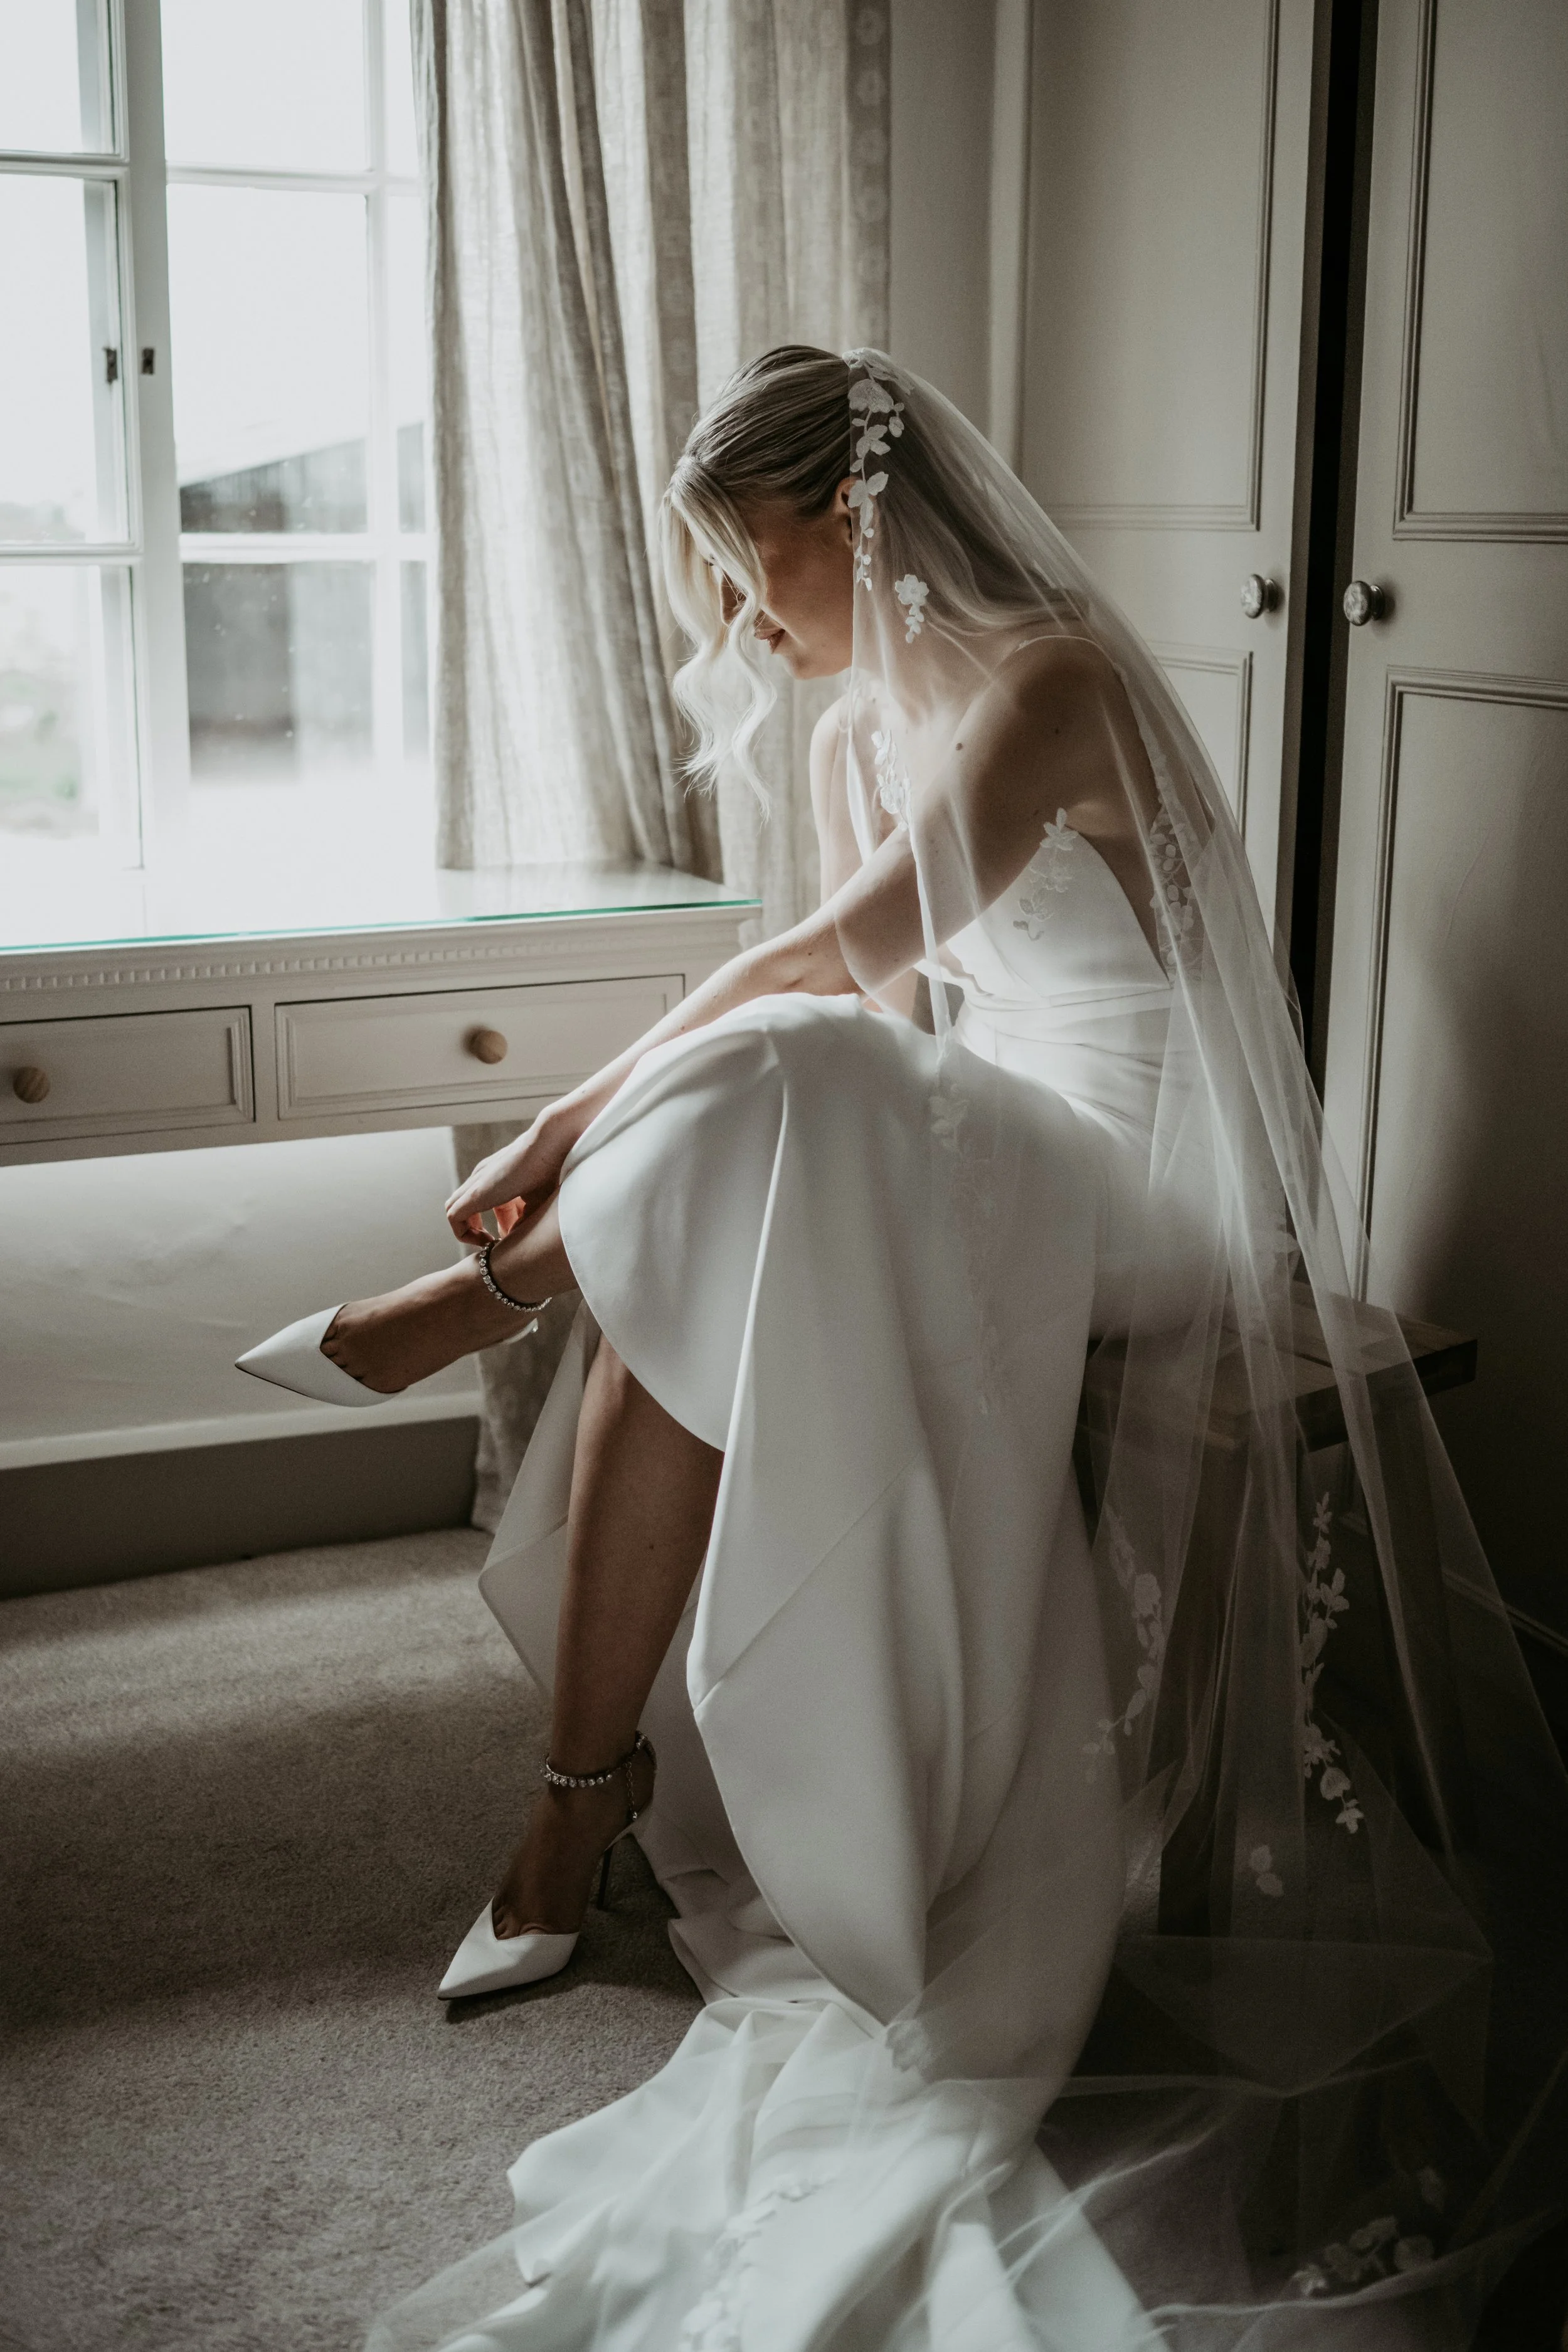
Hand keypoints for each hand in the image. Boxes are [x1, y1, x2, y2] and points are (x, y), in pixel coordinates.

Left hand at [444, 1101, 582, 1245]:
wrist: (549, 1145)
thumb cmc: (550, 1170)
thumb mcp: (537, 1199)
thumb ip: (526, 1218)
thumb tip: (518, 1237)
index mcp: (496, 1177)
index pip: (487, 1202)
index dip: (499, 1223)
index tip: (513, 1234)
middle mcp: (482, 1178)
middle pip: (466, 1207)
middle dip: (478, 1229)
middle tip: (497, 1243)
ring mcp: (475, 1184)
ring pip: (453, 1210)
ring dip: (468, 1231)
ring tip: (489, 1243)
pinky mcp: (474, 1194)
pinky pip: (453, 1217)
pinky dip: (464, 1233)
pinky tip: (488, 1241)